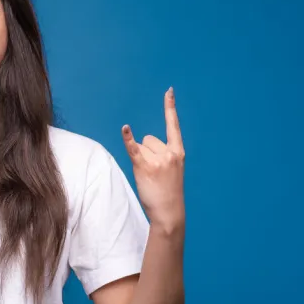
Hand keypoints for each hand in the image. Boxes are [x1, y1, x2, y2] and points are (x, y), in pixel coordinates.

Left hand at [122, 87, 185, 232]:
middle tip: (153, 172)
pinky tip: (125, 129)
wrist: (169, 211)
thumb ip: (162, 154)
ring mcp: (158, 159)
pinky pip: (133, 148)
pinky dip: (128, 138)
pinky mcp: (145, 166)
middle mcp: (170, 153)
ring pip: (140, 146)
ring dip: (139, 158)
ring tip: (148, 175)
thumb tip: (142, 143)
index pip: (173, 125)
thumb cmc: (168, 191)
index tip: (169, 91)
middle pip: (149, 139)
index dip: (170, 107)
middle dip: (147, 152)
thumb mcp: (172, 169)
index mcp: (178, 152)